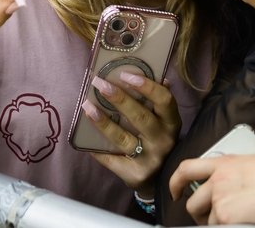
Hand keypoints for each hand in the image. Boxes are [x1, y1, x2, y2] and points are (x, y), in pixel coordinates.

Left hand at [82, 72, 180, 195]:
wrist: (158, 178)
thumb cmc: (156, 139)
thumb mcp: (163, 120)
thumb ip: (158, 100)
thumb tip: (158, 75)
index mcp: (171, 122)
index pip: (164, 100)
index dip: (147, 86)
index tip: (125, 74)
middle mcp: (163, 141)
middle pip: (140, 117)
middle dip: (119, 99)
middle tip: (99, 83)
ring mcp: (150, 159)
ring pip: (123, 139)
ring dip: (103, 121)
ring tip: (87, 106)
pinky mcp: (135, 175)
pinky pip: (111, 160)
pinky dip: (96, 148)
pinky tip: (83, 137)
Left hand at [169, 142, 254, 224]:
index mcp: (227, 162)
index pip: (187, 168)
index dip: (176, 181)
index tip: (175, 191)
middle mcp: (218, 179)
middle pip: (193, 202)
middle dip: (199, 215)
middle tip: (211, 219)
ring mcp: (220, 199)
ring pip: (204, 220)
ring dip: (214, 224)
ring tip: (231, 224)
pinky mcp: (226, 217)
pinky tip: (238, 226)